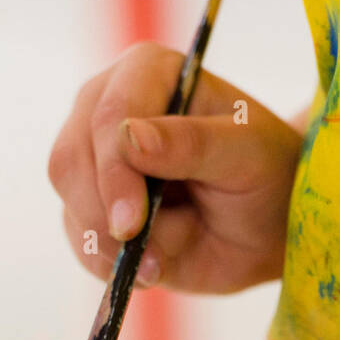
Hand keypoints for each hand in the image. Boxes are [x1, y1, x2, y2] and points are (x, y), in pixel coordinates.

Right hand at [47, 41, 302, 293]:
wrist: (269, 225)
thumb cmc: (266, 174)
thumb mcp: (246, 155)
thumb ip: (193, 142)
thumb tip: (129, 136)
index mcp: (146, 73)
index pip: (106, 117)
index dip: (113, 173)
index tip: (133, 224)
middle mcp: (107, 109)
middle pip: (70, 162)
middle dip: (106, 216)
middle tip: (148, 254)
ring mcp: (95, 161)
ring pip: (73, 208)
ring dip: (119, 246)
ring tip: (173, 252)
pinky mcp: (92, 209)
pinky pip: (83, 244)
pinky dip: (116, 266)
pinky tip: (158, 265)